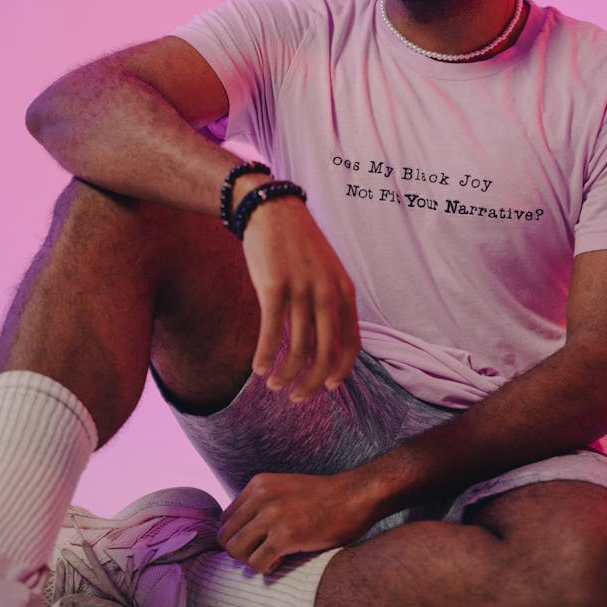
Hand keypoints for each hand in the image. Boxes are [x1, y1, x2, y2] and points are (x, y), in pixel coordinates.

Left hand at [217, 471, 376, 573]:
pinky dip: (268, 569)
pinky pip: (257, 564)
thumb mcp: (285, 489)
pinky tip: (284, 561)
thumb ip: (262, 503)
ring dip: (252, 561)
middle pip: (226, 537)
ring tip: (273, 557)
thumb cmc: (325, 498)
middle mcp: (261, 496)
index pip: (225, 520)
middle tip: (264, 553)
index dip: (238, 536)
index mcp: (259, 484)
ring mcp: (273, 515)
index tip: (256, 543)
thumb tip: (241, 532)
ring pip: (236, 552)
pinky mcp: (286, 535)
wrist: (357, 496)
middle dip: (242, 551)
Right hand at [241, 196, 359, 400]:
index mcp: (345, 292)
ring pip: (297, 349)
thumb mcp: (327, 272)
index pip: (350, 344)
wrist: (272, 210)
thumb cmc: (298, 245)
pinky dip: (264, 355)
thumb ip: (331, 303)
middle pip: (325, 354)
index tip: (327, 387)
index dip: (339, 371)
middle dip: (311, 383)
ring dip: (284, 374)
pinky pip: (271, 332)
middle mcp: (327, 293)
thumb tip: (324, 342)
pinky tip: (256, 368)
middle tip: (296, 397)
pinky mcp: (273, 287)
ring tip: (273, 384)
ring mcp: (301, 291)